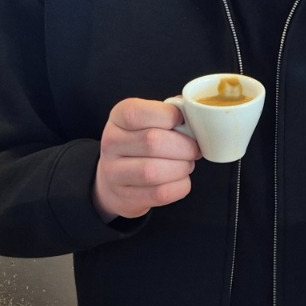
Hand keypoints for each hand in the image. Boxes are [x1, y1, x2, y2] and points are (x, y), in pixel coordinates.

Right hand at [93, 97, 199, 221]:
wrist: (115, 179)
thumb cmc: (141, 143)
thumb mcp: (148, 120)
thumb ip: (170, 111)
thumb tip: (193, 108)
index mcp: (118, 116)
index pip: (138, 113)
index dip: (169, 116)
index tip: (183, 122)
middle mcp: (111, 143)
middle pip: (152, 142)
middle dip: (184, 146)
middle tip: (194, 149)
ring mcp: (114, 172)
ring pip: (153, 171)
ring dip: (181, 167)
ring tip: (186, 164)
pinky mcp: (126, 197)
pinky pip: (160, 193)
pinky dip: (179, 186)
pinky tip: (180, 179)